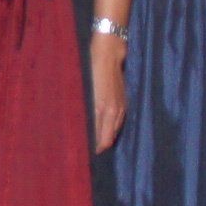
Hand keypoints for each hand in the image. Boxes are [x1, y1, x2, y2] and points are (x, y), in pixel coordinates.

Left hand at [89, 27, 127, 152]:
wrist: (109, 52)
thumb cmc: (92, 67)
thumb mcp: (84, 87)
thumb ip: (85, 106)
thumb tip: (80, 121)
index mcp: (101, 108)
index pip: (99, 136)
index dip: (96, 147)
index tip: (90, 154)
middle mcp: (113, 110)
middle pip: (109, 137)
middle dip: (102, 145)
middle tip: (95, 153)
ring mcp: (120, 106)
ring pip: (115, 130)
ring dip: (108, 138)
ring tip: (102, 145)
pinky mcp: (124, 100)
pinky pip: (119, 120)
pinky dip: (114, 128)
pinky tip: (110, 129)